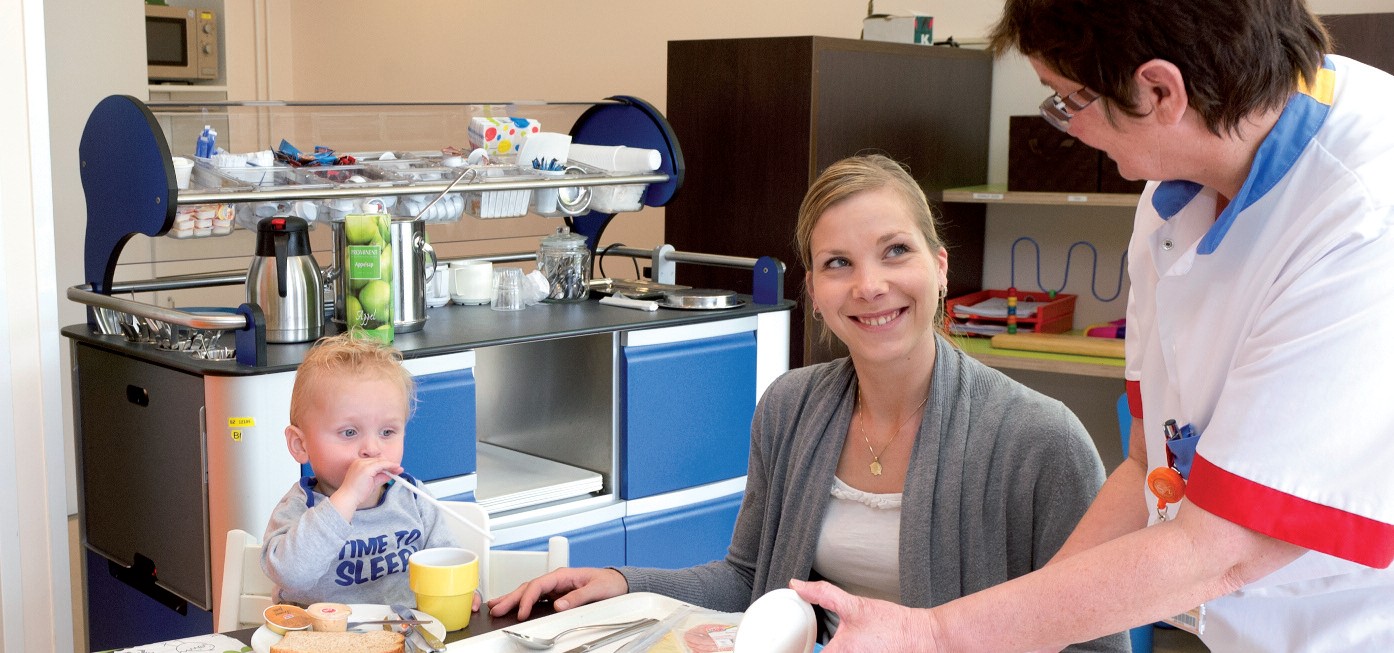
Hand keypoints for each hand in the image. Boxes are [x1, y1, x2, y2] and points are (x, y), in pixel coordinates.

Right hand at [329, 457, 402, 519]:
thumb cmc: (357, 492)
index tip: (394, 468)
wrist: (348, 498)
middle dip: (390, 464)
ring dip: (391, 465)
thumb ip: (380, 477)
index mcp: (358, 464)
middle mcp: (359, 462)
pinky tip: (396, 469)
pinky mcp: (367, 468)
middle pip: (379, 460)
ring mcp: (362, 464)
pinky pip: (382, 464)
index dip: (386, 464)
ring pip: (381, 461)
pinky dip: (390, 466)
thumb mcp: (371, 482)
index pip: (375, 461)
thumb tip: (390, 474)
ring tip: (399, 470)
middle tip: (399, 469)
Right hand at [487, 567, 627, 620]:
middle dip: (511, 598)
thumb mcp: (596, 589)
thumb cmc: (609, 583)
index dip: (527, 599)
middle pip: (529, 587)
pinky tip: (514, 607)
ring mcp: (555, 587)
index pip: (538, 585)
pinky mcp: (557, 595)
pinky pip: (536, 598)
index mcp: (563, 575)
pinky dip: (523, 602)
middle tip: (496, 608)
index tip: (521, 612)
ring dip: (513, 599)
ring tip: (497, 605)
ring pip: (529, 592)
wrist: (618, 583)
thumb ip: (577, 597)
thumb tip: (558, 605)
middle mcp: (557, 580)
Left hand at [790, 579, 939, 652]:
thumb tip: (798, 586)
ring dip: (831, 651)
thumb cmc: (893, 625)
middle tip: (813, 644)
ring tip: (835, 644)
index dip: (801, 650)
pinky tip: (854, 647)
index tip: (792, 646)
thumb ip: (823, 595)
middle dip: (818, 649)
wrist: (922, 637)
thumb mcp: (855, 606)